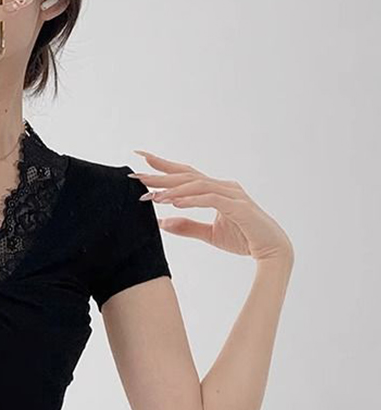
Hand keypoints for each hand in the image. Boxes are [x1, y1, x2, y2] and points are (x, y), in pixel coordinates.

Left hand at [129, 150, 294, 264]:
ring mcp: (233, 195)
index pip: (185, 174)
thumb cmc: (244, 239)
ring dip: (172, 190)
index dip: (163, 166)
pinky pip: (212, 199)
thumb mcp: (209, 235)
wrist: (272, 251)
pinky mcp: (239, 208)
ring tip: (152, 196)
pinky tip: (175, 203)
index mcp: (216, 190)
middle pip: (186, 176)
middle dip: (160, 174)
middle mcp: (224, 187)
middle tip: (136, 174)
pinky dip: (192, 200)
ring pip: (197, 185)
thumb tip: (162, 223)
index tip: (141, 158)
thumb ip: (187, 227)